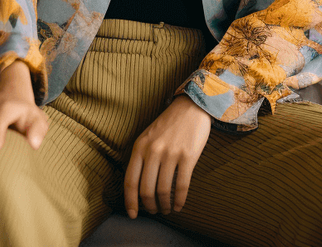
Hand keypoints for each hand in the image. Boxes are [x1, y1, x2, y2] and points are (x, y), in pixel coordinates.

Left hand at [124, 95, 211, 218]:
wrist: (191, 106)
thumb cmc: (169, 124)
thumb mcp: (148, 136)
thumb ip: (141, 157)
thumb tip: (137, 188)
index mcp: (140, 146)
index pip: (130, 181)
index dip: (130, 202)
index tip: (133, 215)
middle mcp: (153, 150)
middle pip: (146, 190)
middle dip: (150, 206)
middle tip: (154, 211)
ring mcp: (171, 153)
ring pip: (163, 190)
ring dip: (164, 205)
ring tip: (167, 209)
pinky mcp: (188, 156)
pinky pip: (182, 186)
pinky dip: (179, 200)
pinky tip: (179, 206)